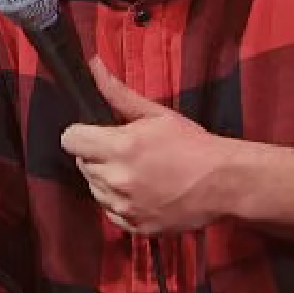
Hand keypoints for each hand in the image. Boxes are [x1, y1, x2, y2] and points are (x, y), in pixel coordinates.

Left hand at [61, 57, 228, 234]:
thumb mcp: (156, 114)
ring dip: (107, 179)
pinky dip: (120, 203)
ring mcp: (124, 207)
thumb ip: (118, 93)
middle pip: (82, 164)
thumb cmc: (192, 144)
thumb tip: (92, 64)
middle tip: (125, 151)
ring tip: (136, 172)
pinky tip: (142, 193)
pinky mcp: (135, 228)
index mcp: (119, 147)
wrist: (223, 182)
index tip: (95, 134)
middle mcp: (116, 179)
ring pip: (95, 190)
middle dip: (96, 155)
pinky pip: (110, 213)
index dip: (81, 134)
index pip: (70, 140)